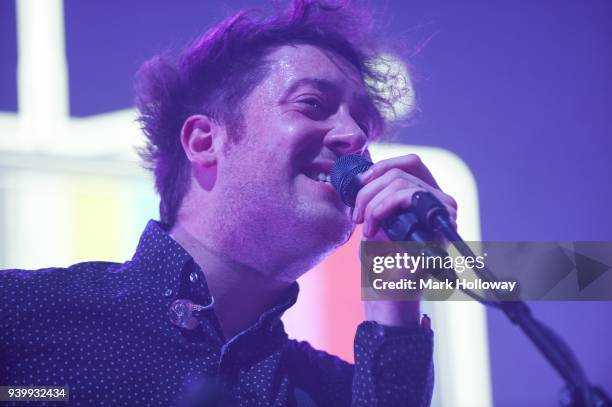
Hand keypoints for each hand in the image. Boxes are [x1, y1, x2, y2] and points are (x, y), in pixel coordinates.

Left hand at [354, 154, 457, 327]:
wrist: (387, 298)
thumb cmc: (381, 265)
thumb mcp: (377, 222)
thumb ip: (378, 196)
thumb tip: (366, 171)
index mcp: (427, 201)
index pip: (412, 162)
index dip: (382, 166)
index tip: (359, 185)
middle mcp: (441, 205)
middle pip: (403, 170)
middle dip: (369, 189)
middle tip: (356, 215)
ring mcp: (444, 215)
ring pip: (401, 181)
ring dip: (372, 201)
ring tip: (364, 224)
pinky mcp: (439, 225)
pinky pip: (406, 196)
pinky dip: (381, 207)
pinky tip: (372, 227)